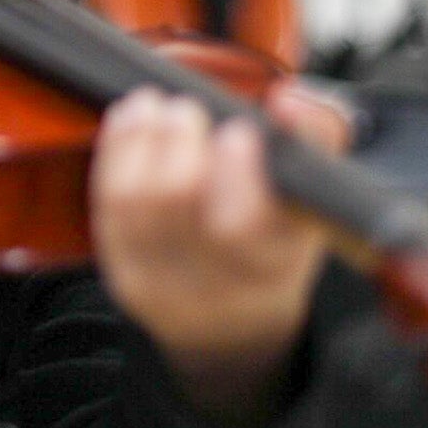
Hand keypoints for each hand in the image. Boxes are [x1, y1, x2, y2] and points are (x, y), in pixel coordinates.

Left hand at [88, 82, 349, 424]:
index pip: (248, 224)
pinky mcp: (127, 276)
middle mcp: (218, 284)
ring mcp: (166, 284)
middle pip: (180, 202)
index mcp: (278, 262)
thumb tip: (289, 102)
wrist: (237, 325)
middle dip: (177, 142)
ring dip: (140, 141)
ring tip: (154, 106)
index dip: (236, 172)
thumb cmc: (279, 238)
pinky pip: (109, 210)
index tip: (236, 131)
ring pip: (137, 202)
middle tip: (186, 109)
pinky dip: (114, 156)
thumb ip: (318, 135)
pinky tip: (127, 123)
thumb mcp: (318, 194)